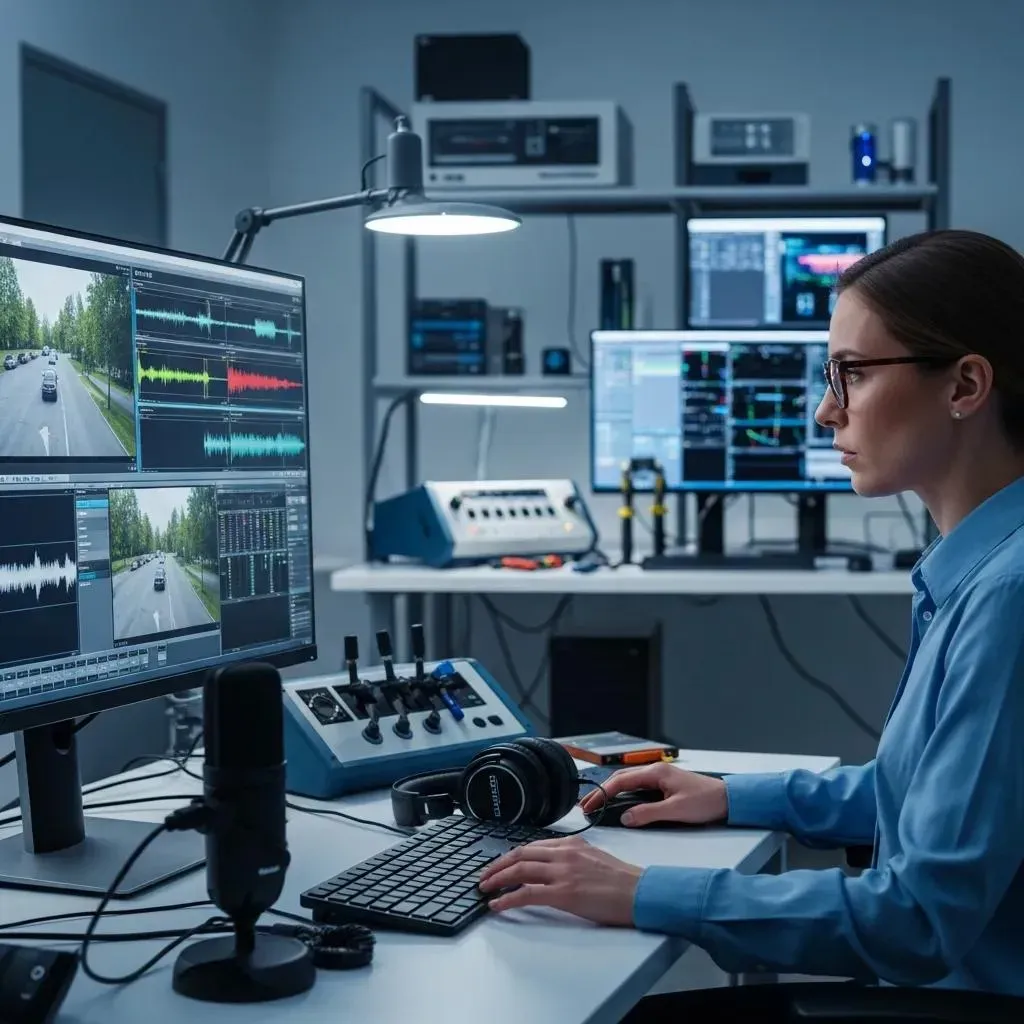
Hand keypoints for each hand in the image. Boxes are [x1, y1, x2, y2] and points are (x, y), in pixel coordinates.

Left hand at [477, 835, 642, 925]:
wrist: (639, 892)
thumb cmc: (622, 880)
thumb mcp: (594, 856)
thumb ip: (572, 856)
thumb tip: (553, 865)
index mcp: (571, 844)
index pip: (532, 846)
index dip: (511, 856)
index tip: (500, 864)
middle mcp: (564, 853)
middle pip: (520, 855)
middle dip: (498, 865)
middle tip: (484, 876)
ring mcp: (563, 872)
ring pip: (519, 870)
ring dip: (497, 879)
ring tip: (485, 888)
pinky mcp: (563, 893)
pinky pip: (527, 893)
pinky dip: (508, 898)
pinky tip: (498, 904)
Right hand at [579, 762, 727, 826]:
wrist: (727, 799)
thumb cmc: (705, 801)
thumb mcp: (676, 810)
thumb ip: (648, 814)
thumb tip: (625, 818)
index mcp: (655, 773)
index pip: (620, 780)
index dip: (602, 793)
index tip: (589, 805)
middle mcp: (654, 771)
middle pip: (620, 779)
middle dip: (602, 791)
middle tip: (586, 806)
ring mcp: (659, 777)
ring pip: (628, 782)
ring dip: (612, 792)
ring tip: (597, 805)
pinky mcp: (664, 785)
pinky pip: (638, 788)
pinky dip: (624, 794)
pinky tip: (619, 803)